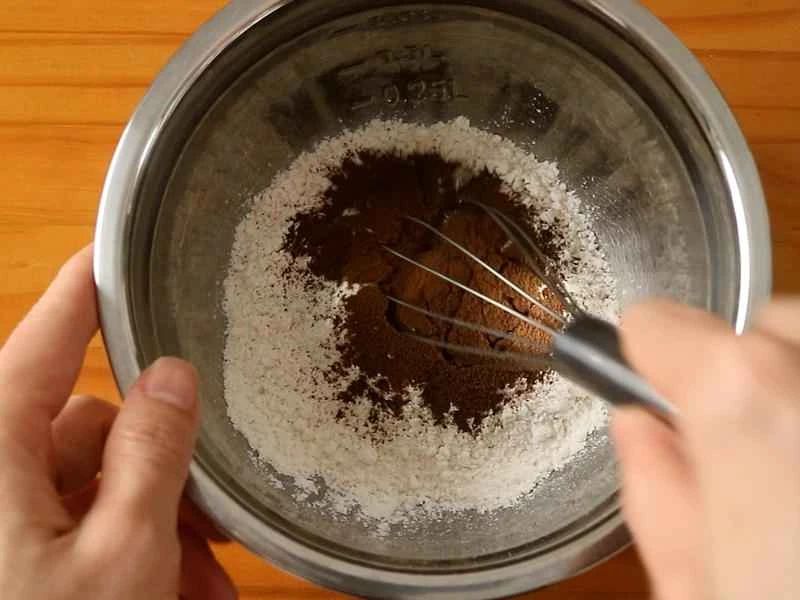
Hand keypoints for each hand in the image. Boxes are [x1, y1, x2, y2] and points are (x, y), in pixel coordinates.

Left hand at [0, 246, 235, 599]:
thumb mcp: (119, 556)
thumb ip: (152, 456)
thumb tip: (173, 376)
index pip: (49, 338)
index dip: (87, 290)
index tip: (113, 249)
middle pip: (93, 434)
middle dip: (164, 480)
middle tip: (215, 534)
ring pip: (93, 492)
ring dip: (155, 533)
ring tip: (201, 591)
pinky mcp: (6, 550)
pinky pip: (73, 531)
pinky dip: (125, 557)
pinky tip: (169, 597)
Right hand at [614, 300, 799, 599]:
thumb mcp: (703, 598)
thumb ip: (658, 497)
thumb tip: (642, 430)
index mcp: (757, 420)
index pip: (672, 327)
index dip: (652, 355)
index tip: (652, 378)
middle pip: (777, 322)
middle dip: (750, 367)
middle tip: (749, 453)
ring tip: (799, 483)